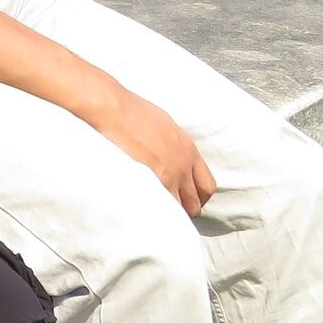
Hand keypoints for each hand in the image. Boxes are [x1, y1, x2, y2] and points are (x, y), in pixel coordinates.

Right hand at [81, 87, 217, 214]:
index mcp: (188, 149)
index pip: (207, 185)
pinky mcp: (153, 179)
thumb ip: (173, 145)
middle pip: (197, 201)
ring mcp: (170, 174)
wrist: (115, 108)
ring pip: (181, 208)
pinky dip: (158, 212)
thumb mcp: (163, 124)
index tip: (185, 200)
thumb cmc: (132, 112)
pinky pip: (163, 206)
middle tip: (172, 213)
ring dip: (172, 213)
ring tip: (157, 214)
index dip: (197, 197)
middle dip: (187, 210)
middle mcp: (184, 164)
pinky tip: (147, 210)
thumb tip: (169, 156)